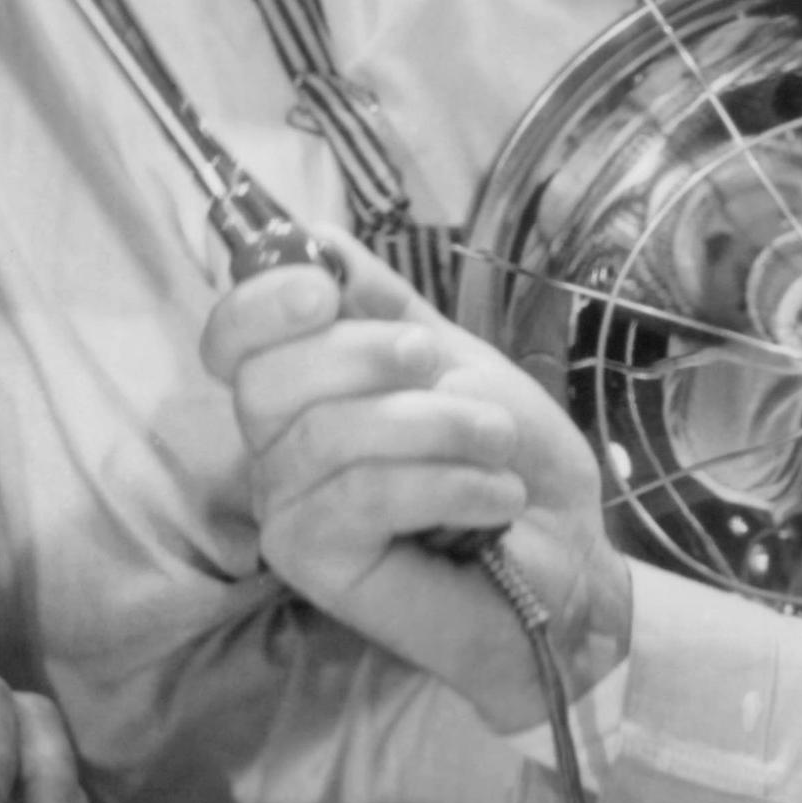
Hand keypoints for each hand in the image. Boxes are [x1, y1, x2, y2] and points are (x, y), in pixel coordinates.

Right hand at [202, 238, 633, 734]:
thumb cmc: (510, 461)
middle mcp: (276, 451)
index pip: (231, 338)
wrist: (570, 560)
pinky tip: (496, 497)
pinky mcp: (315, 565)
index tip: (321, 288)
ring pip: (325, 437)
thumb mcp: (454, 358)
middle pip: (264, 381)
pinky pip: (360, 497)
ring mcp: (288, 512)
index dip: (260, 303)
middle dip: (361, 357)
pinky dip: (444, 483)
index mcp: (302, 390)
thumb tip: (312, 237)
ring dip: (434, 426)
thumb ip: (382, 304)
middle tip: (436, 366)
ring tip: (498, 444)